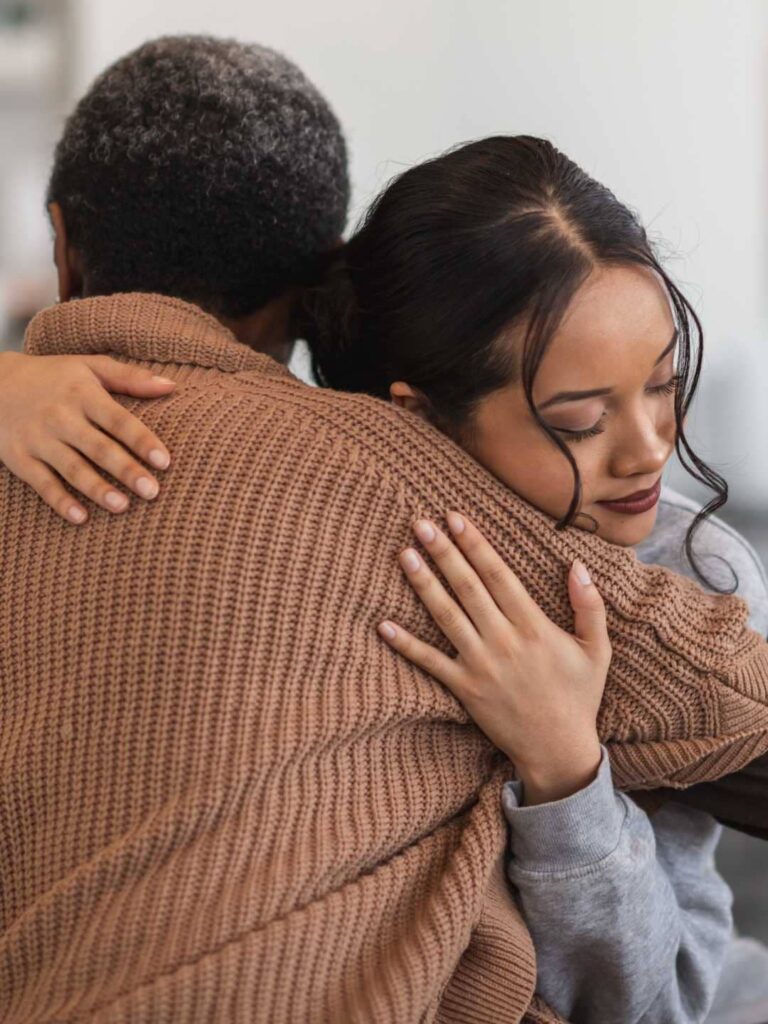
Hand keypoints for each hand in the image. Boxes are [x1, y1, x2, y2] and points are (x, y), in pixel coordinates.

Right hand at [0, 351, 174, 523]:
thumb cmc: (54, 377)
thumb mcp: (89, 367)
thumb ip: (130, 378)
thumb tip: (171, 386)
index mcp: (82, 394)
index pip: (117, 420)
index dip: (142, 441)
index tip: (165, 461)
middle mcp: (60, 416)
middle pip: (98, 447)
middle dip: (125, 470)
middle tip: (152, 491)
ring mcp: (37, 438)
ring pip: (71, 468)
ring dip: (96, 489)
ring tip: (122, 506)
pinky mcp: (18, 457)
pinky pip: (41, 482)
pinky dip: (59, 500)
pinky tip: (81, 517)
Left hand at [378, 512, 611, 804]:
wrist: (558, 750)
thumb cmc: (579, 695)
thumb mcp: (598, 650)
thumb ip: (590, 606)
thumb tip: (577, 565)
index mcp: (535, 626)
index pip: (499, 575)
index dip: (476, 544)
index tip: (456, 518)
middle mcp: (504, 641)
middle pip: (468, 587)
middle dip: (444, 552)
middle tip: (421, 523)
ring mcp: (481, 665)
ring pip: (446, 617)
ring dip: (423, 584)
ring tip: (404, 554)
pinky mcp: (464, 689)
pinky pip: (430, 663)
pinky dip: (406, 645)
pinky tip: (384, 625)